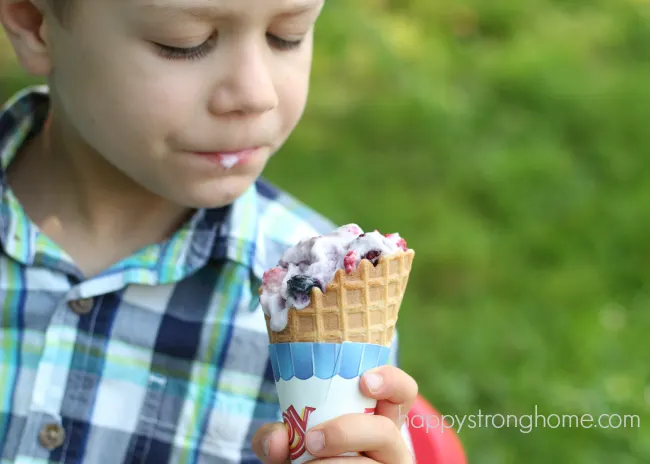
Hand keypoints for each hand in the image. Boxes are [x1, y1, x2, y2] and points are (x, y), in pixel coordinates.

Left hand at [252, 365, 417, 462]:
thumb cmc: (311, 455)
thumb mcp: (296, 440)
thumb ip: (280, 435)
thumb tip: (276, 439)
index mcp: (379, 417)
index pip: (402, 391)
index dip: (390, 381)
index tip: (364, 381)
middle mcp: (392, 445)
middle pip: (386, 432)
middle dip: (346, 433)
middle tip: (312, 440)